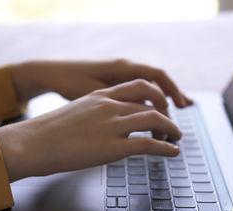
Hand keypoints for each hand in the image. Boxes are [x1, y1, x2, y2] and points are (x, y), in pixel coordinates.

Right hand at [0, 79, 181, 181]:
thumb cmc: (46, 133)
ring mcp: (112, 125)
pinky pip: (149, 144)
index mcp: (100, 95)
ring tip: (176, 139)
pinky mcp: (113, 147)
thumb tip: (103, 126)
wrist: (31, 143)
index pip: (138, 86)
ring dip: (171, 129)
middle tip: (172, 126)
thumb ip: (94, 115)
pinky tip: (172, 152)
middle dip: (168, 113)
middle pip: (151, 102)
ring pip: (155, 119)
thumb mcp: (75, 113)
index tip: (162, 107)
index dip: (156, 95)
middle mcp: (109, 106)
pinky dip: (166, 148)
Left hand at [11, 59, 192, 107]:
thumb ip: (122, 99)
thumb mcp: (95, 93)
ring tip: (169, 120)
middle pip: (156, 83)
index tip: (182, 107)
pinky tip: (148, 118)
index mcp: (123, 68)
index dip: (172, 91)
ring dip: (159, 103)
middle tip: (182, 114)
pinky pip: (134, 94)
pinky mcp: (111, 86)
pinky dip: (145, 105)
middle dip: (172, 98)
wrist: (50, 75)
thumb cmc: (70, 82)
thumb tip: (146, 109)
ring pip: (146, 90)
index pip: (157, 77)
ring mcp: (118, 78)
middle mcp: (123, 69)